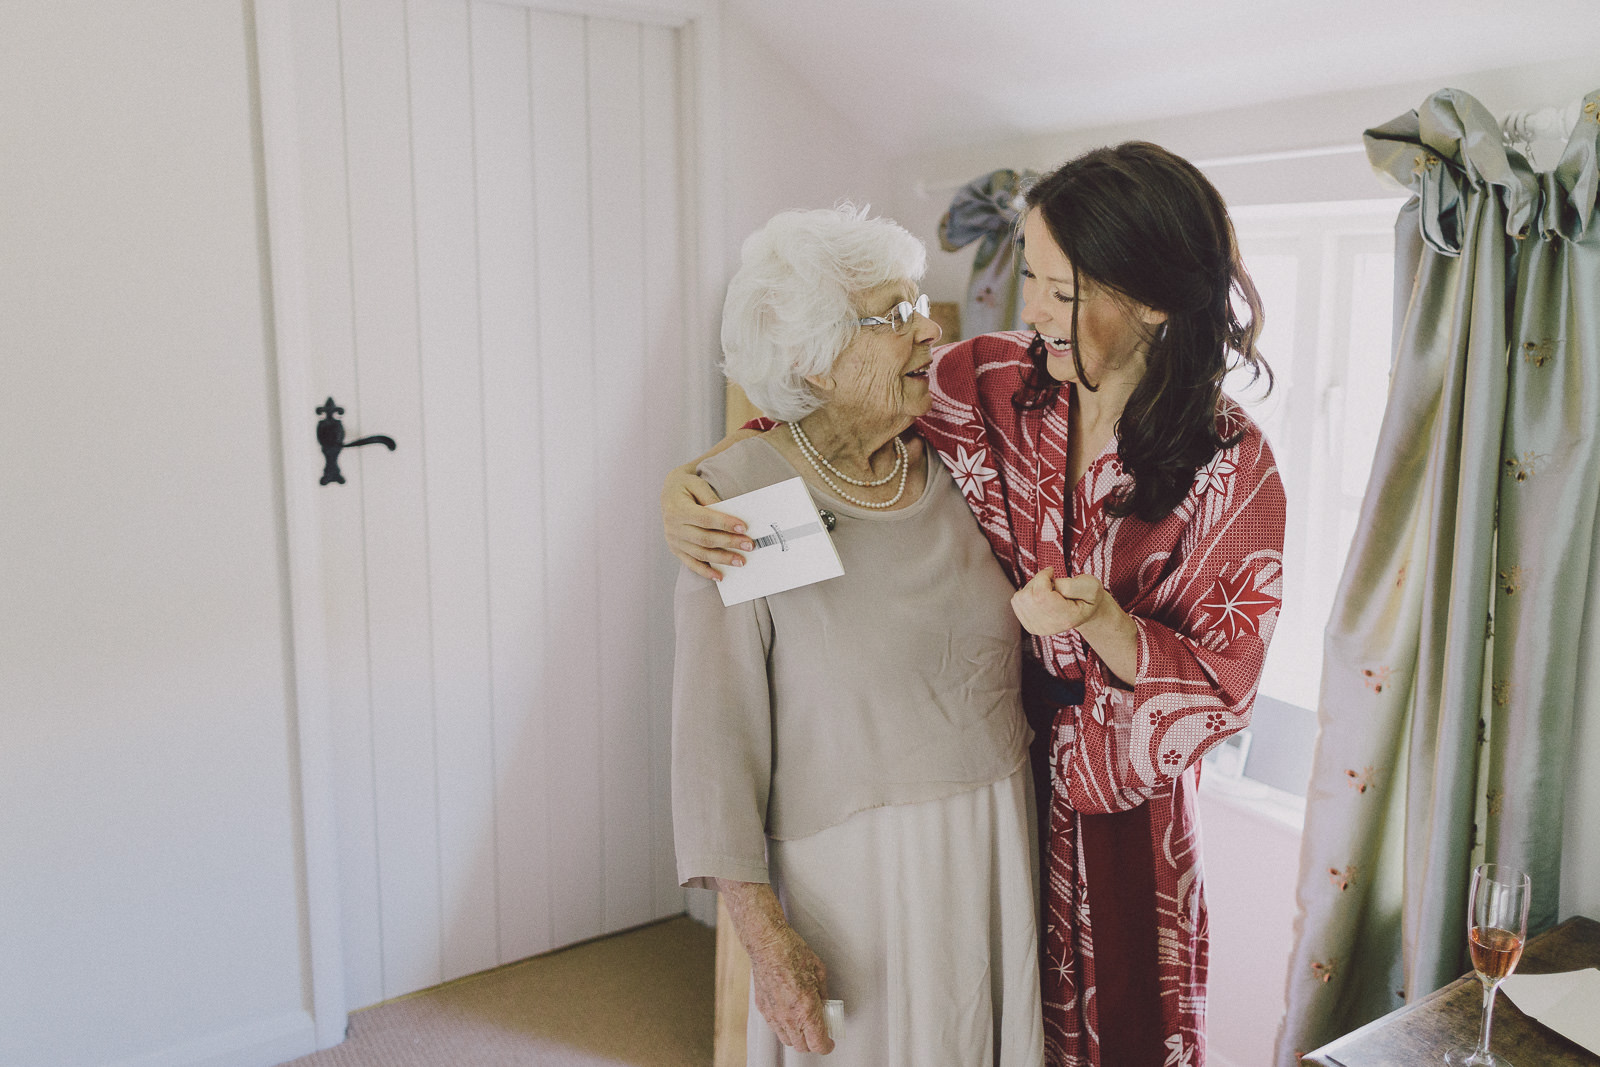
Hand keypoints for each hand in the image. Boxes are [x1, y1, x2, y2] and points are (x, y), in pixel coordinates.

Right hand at [661, 462, 753, 580]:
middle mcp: (673, 528)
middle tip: (749, 545)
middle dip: (729, 542)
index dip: (725, 524)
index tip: (744, 527)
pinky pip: (691, 563)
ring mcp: (674, 541)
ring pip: (701, 553)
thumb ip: (711, 498)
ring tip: (741, 561)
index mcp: (678, 510)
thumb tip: (728, 515)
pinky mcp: (676, 550)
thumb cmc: (687, 487)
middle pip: (705, 538)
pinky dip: (705, 571)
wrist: (668, 493)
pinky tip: (720, 576)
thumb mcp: (698, 484)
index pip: (705, 519)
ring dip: (722, 558)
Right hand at [747, 925, 833, 1053]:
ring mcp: (774, 1015)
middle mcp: (789, 1016)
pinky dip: (784, 1026)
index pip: (818, 1043)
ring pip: (787, 1040)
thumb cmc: (793, 953)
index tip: (830, 1042)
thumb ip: (823, 994)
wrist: (768, 945)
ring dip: (798, 1036)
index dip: (827, 1046)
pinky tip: (789, 1013)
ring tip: (803, 1022)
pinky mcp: (763, 1009)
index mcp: (806, 1008)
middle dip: (813, 1042)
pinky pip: (775, 1027)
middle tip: (819, 1030)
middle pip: (803, 1047)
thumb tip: (825, 1006)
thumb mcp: (819, 972)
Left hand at [1011, 568, 1138, 685]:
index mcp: (1065, 618)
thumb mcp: (1091, 586)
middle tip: (1053, 584)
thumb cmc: (1088, 596)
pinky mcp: (1029, 626)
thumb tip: (1052, 586)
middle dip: (1037, 581)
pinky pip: (1016, 602)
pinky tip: (1041, 598)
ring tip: (1048, 591)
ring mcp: (1037, 629)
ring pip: (1020, 597)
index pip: (1040, 594)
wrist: (1084, 613)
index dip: (1042, 576)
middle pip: (1028, 595)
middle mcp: (1049, 627)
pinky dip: (1027, 594)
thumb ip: (1073, 585)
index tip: (1052, 572)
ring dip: (1032, 588)